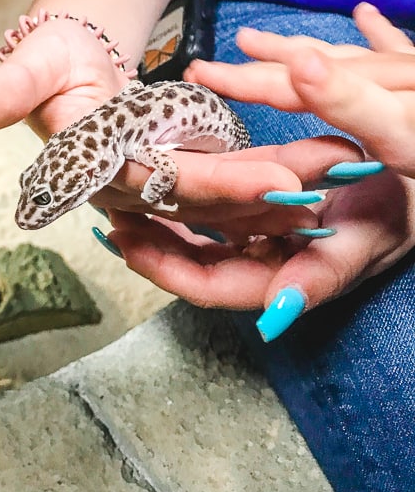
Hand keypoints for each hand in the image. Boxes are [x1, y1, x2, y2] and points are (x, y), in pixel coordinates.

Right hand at [0, 19, 362, 235]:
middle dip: (258, 194)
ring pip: (216, 198)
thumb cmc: (56, 52)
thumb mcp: (34, 58)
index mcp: (91, 164)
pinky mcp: (172, 171)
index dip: (211, 186)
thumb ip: (9, 86)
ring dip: (269, 191)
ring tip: (330, 173)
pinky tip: (305, 175)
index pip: (155, 184)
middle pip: (196, 199)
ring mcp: (150, 182)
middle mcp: (121, 185)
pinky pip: (220, 182)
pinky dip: (260, 180)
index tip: (271, 181)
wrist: (76, 53)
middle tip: (322, 180)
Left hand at [106, 168, 414, 339]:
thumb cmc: (402, 205)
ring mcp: (262, 236)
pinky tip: (154, 186)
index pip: (212, 286)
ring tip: (117, 201)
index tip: (126, 241)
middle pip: (194, 265)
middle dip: (149, 246)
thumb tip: (276, 313)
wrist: (413, 178)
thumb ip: (321, 276)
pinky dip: (183, 202)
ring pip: (198, 239)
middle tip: (108, 217)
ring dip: (158, 224)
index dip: (166, 269)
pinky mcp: (261, 211)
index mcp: (285, 278)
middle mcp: (266, 261)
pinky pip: (214, 210)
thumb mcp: (368, 236)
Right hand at [186, 3, 414, 176]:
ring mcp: (405, 72)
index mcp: (367, 92)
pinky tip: (363, 13)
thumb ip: (348, 100)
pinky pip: (394, 47)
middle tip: (206, 66)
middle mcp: (381, 75)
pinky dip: (375, 32)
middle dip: (255, 64)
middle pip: (307, 65)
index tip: (198, 74)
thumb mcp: (400, 130)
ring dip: (294, 47)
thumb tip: (298, 62)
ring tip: (252, 40)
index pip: (290, 86)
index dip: (244, 81)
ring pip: (338, 54)